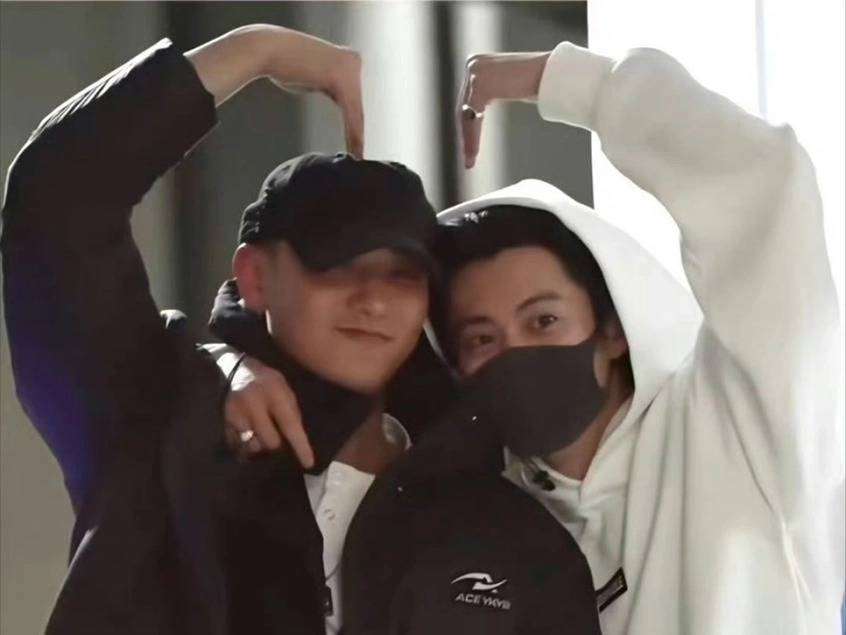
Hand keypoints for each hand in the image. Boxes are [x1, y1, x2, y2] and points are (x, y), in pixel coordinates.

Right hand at [187, 24, 363, 156]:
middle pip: (367, 103)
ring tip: (361, 156)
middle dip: (367, 129)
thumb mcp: (317, 77)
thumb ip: (332, 87)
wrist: (269, 50)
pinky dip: (353, 132)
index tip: (364, 142)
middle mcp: (355, 60)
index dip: (365, 121)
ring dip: (360, 136)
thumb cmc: (288, 65)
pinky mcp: (342, 78)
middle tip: (366, 153)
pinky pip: (351, 112)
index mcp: (352, 59)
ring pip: (360, 109)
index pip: (365, 96)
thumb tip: (341, 103)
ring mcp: (351, 67)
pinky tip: (356, 150)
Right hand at [223, 355, 314, 468]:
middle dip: (275, 443)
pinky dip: (244, 445)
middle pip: (270, 441)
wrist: (232, 368)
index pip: (290, 424)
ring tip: (260, 434)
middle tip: (275, 436)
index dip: (300, 446)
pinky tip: (247, 435)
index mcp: (274, 393)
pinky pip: (237, 444)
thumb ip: (291, 410)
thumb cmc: (264, 380)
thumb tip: (296, 438)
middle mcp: (253, 404)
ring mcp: (235, 414)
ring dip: (259, 444)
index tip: (308, 463)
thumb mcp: (284, 387)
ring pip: (252, 446)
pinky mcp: (223, 422)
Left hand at [457, 52, 549, 167]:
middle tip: (467, 160)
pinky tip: (474, 152)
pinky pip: (471, 116)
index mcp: (478, 64)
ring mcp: (475, 72)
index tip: (468, 148)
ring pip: (465, 114)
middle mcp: (474, 64)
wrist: (553, 73)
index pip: (466, 102)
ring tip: (470, 161)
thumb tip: (476, 115)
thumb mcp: (507, 88)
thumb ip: (491, 94)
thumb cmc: (539, 82)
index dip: (466, 127)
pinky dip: (472, 136)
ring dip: (467, 140)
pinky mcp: (479, 83)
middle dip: (465, 135)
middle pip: (463, 108)